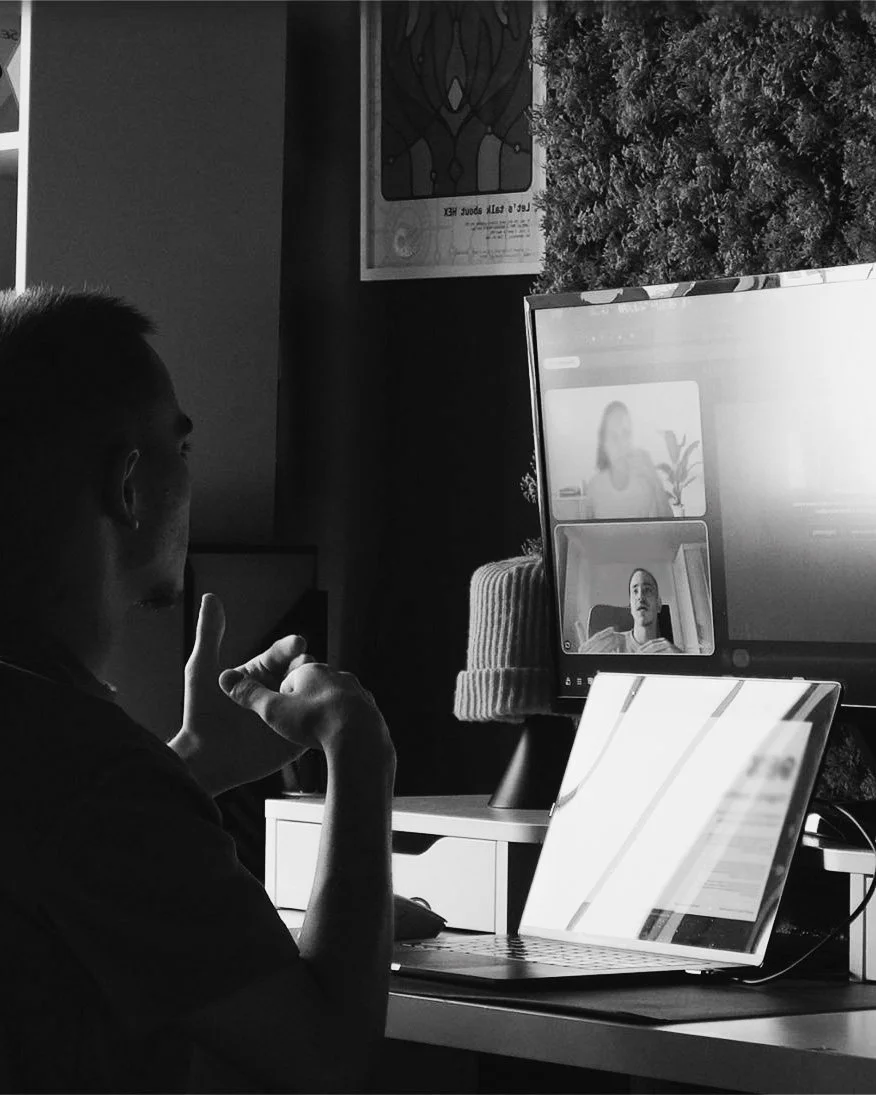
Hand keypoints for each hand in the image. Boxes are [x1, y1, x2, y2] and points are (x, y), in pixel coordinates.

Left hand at [172, 593, 308, 795]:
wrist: (205, 759)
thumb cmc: (200, 714)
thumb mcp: (203, 670)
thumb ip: (209, 634)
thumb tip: (211, 597)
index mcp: (259, 673)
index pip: (282, 653)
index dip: (291, 646)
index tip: (299, 641)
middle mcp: (276, 691)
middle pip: (301, 671)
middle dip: (309, 666)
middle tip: (311, 666)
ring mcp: (288, 714)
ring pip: (312, 695)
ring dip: (319, 689)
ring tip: (321, 687)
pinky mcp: (295, 738)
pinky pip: (314, 723)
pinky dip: (323, 716)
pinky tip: (330, 710)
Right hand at [219, 643, 390, 757]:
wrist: (359, 738)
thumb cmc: (314, 722)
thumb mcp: (273, 710)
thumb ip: (248, 694)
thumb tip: (225, 677)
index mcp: (311, 670)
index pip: (288, 678)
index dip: (280, 697)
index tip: (279, 715)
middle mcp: (336, 676)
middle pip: (312, 688)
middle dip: (303, 704)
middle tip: (298, 726)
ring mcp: (356, 691)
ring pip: (333, 700)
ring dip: (324, 714)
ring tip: (317, 734)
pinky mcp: (370, 709)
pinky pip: (352, 716)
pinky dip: (343, 726)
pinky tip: (336, 740)